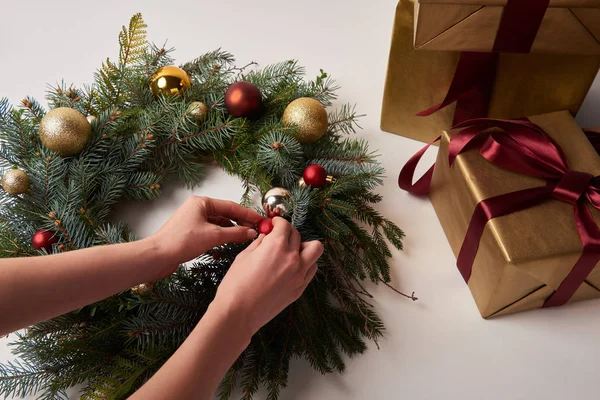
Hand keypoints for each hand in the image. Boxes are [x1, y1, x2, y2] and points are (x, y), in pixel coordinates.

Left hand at [150, 196, 262, 277]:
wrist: (158, 256)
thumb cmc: (181, 241)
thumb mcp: (213, 236)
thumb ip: (235, 233)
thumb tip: (251, 232)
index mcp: (201, 202)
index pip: (231, 206)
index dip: (248, 214)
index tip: (261, 220)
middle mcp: (197, 208)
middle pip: (225, 213)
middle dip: (241, 221)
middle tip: (257, 229)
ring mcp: (194, 220)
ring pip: (219, 222)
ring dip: (232, 229)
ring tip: (246, 236)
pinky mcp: (191, 232)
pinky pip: (212, 230)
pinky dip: (223, 235)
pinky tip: (231, 240)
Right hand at [213, 217, 323, 335]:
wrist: (238, 314)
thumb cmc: (236, 285)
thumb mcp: (244, 256)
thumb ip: (259, 243)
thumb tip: (266, 236)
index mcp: (277, 246)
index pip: (285, 225)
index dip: (278, 222)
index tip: (274, 224)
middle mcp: (292, 258)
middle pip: (298, 235)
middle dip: (288, 233)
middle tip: (278, 237)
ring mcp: (299, 274)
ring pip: (315, 250)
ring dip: (304, 247)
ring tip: (291, 252)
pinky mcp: (300, 288)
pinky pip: (311, 269)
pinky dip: (305, 264)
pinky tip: (292, 267)